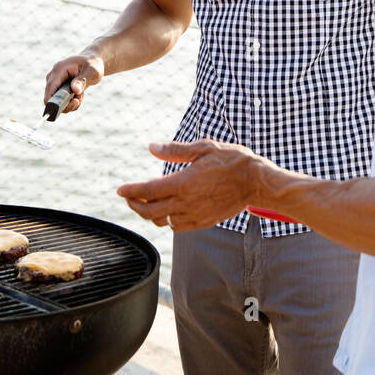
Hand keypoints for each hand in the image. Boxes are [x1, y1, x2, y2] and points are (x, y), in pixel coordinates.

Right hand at [45, 54, 103, 112]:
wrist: (92, 62)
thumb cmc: (92, 65)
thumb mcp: (92, 72)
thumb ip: (82, 81)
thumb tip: (74, 90)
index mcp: (59, 69)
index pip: (50, 89)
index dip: (53, 101)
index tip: (66, 107)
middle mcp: (53, 76)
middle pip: (51, 98)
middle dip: (66, 104)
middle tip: (79, 101)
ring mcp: (54, 82)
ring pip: (56, 101)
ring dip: (70, 103)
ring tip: (81, 94)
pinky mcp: (57, 88)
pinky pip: (61, 101)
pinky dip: (71, 102)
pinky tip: (79, 95)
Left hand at [117, 139, 258, 229]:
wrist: (255, 182)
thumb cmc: (231, 160)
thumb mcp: (203, 148)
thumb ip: (174, 150)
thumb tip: (151, 147)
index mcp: (183, 183)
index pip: (147, 190)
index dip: (130, 191)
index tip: (120, 189)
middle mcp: (185, 203)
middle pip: (149, 211)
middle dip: (134, 204)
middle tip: (128, 197)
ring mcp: (194, 215)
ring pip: (162, 221)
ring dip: (149, 214)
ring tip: (146, 203)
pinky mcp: (203, 223)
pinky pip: (177, 226)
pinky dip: (167, 220)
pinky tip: (168, 211)